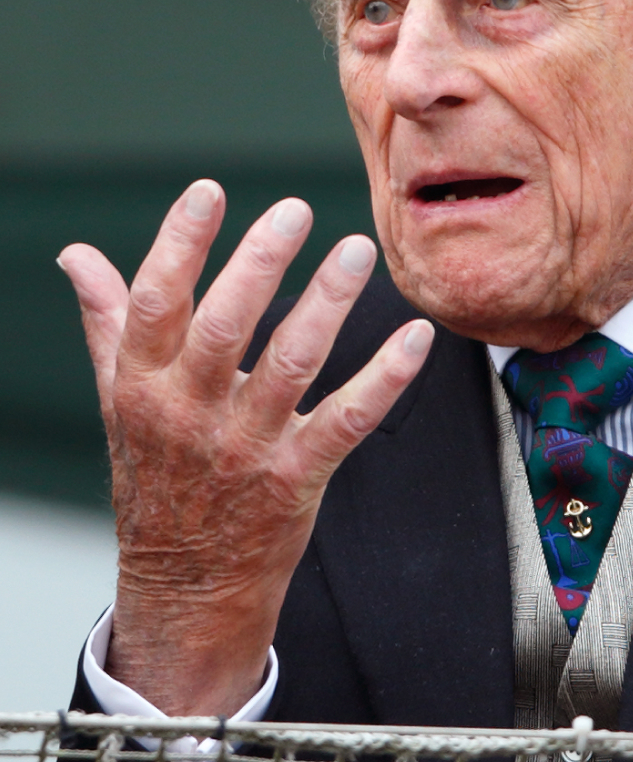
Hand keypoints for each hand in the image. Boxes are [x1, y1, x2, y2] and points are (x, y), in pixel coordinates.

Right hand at [57, 180, 433, 715]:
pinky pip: (347, 421)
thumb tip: (76, 255)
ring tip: (357, 250)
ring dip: (327, 304)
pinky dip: (385, 379)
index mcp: (142, 384)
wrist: (186, 582)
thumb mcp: (120, 400)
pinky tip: (416, 337)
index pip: (154, 303)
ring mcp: (246, 448)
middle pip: (225, 326)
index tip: (209, 190)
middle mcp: (190, 413)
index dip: (180, 244)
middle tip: (296, 209)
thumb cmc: (158, 473)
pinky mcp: (297, 477)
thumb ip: (109, 322)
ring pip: (291, 364)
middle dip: (260, 263)